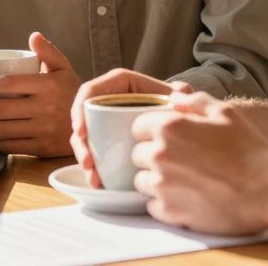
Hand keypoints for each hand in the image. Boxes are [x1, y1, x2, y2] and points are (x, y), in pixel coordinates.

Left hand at [0, 32, 80, 156]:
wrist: (92, 124)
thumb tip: (33, 35)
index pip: (9, 82)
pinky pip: (10, 146)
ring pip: (2, 130)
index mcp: (48, 85)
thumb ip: (48, 52)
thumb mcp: (64, 70)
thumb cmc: (70, 93)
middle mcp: (45, 107)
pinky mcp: (42, 147)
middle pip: (0, 109)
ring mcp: (43, 129)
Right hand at [69, 69, 193, 187]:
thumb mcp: (181, 97)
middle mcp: (110, 102)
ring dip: (84, 157)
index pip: (92, 90)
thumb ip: (183, 94)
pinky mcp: (109, 141)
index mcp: (122, 85)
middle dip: (80, 142)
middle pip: (84, 118)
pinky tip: (98, 182)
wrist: (188, 128)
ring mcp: (108, 122)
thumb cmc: (181, 107)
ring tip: (94, 177)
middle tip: (88, 163)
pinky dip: (93, 168)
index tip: (81, 133)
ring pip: (85, 138)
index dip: (80, 108)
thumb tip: (177, 98)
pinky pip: (94, 152)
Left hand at [130, 92, 267, 234]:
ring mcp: (162, 186)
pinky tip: (188, 197)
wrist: (267, 189)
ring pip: (142, 181)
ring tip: (185, 180)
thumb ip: (195, 101)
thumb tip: (175, 99)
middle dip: (155, 155)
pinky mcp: (170, 212)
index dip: (154, 130)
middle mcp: (160, 155)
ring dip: (157, 179)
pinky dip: (166, 202)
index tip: (171, 138)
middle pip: (138, 154)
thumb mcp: (226, 112)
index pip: (139, 126)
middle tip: (182, 159)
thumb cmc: (249, 148)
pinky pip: (153, 206)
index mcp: (169, 127)